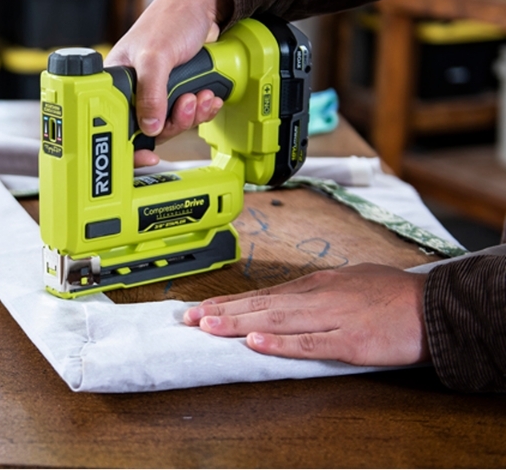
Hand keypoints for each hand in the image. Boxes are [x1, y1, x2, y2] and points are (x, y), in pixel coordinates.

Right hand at [104, 0, 231, 166]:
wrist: (202, 7)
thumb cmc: (169, 19)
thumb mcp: (155, 55)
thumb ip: (151, 91)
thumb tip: (149, 126)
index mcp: (116, 83)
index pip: (115, 123)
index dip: (128, 146)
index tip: (145, 156)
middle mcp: (135, 93)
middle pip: (149, 130)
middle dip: (173, 123)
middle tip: (184, 105)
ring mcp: (158, 96)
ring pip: (172, 125)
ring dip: (191, 116)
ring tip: (199, 95)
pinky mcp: (178, 95)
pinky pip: (189, 116)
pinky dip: (202, 110)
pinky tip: (208, 96)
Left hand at [183, 264, 431, 365]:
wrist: (435, 306)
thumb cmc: (393, 295)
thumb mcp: (349, 281)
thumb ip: (317, 292)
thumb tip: (286, 301)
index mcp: (318, 284)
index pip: (264, 294)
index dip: (230, 301)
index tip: (202, 307)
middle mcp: (319, 297)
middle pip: (262, 304)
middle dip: (222, 311)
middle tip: (189, 318)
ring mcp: (333, 318)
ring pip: (276, 320)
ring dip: (238, 322)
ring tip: (207, 326)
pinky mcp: (350, 341)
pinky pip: (309, 343)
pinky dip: (279, 343)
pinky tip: (254, 342)